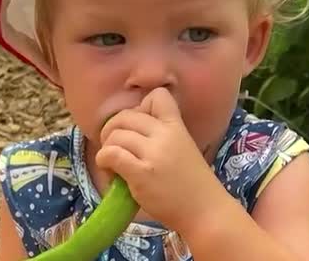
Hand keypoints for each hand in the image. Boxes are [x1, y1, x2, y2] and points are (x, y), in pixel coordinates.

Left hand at [96, 88, 226, 232]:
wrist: (204, 211)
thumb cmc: (192, 184)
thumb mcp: (183, 147)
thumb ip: (162, 135)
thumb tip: (130, 130)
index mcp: (177, 126)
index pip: (157, 96)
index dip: (140, 107)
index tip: (138, 127)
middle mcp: (165, 134)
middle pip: (126, 116)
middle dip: (112, 129)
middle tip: (115, 147)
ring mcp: (153, 153)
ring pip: (115, 135)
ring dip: (107, 148)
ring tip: (113, 164)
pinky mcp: (141, 173)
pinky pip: (111, 154)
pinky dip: (104, 161)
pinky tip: (111, 171)